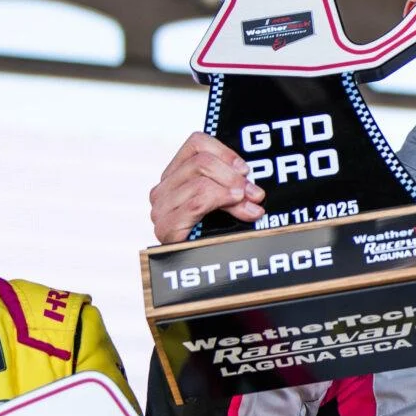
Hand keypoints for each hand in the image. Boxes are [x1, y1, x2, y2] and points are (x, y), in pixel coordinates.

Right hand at [148, 133, 264, 242]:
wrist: (207, 272)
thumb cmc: (217, 235)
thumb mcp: (227, 203)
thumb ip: (234, 187)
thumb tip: (254, 189)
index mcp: (176, 176)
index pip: (196, 143)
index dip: (225, 152)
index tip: (245, 170)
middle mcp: (163, 190)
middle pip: (200, 161)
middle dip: (233, 176)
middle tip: (254, 193)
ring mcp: (161, 209)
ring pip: (200, 181)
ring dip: (233, 192)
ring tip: (251, 206)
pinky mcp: (166, 227)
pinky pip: (197, 203)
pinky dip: (222, 201)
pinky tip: (240, 209)